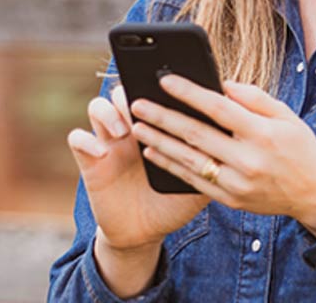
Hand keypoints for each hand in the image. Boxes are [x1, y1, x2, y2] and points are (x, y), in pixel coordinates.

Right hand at [66, 83, 208, 251]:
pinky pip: (78, 139)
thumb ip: (214, 156)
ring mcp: (109, 142)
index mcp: (158, 126)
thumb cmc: (173, 202)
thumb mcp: (200, 179)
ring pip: (97, 106)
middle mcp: (131, 128)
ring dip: (108, 112)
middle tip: (144, 106)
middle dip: (132, 92)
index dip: (159, 83)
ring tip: (124, 130)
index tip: (170, 84)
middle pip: (124, 91)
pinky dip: (86, 140)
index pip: (153, 91)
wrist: (146, 232)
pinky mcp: (90, 161)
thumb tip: (237, 132)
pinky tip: (102, 153)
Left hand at [130, 74, 315, 237]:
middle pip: (196, 134)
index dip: (189, 92)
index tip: (165, 79)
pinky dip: (170, 166)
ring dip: (158, 142)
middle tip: (136, 103)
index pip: (218, 108)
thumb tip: (221, 84)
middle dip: (163, 117)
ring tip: (136, 126)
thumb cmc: (299, 147)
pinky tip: (152, 152)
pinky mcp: (231, 200)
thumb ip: (253, 98)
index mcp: (262, 133)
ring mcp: (238, 183)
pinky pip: (193, 181)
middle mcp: (248, 160)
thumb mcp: (285, 116)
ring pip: (189, 159)